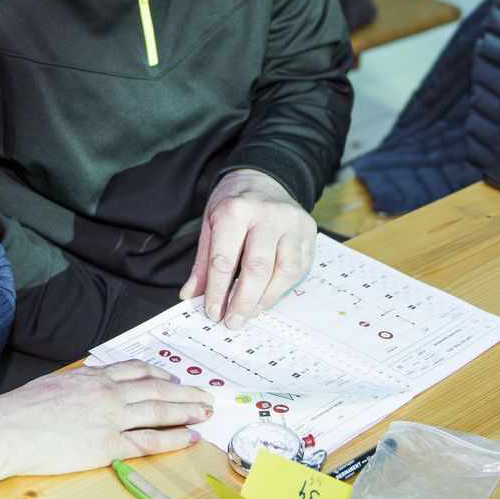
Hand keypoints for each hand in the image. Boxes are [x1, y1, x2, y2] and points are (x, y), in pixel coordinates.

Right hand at [0, 362, 213, 479]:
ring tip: (206, 411)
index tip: (173, 378)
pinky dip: (174, 438)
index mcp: (93, 377)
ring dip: (187, 410)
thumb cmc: (21, 410)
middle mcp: (108, 393)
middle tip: (205, 394)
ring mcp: (111, 418)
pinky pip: (149, 441)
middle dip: (185, 392)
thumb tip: (89, 384)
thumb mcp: (54, 384)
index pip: (135, 370)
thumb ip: (78, 384)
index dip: (160, 375)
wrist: (8, 430)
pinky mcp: (108, 445)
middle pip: (157, 389)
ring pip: (160, 411)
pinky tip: (190, 436)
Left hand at [179, 168, 314, 329]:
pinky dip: (282, 287)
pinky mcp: (308, 231)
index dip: (217, 291)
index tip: (213, 313)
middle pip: (257, 269)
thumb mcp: (210, 224)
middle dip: (243, 302)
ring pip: (284, 270)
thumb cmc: (233, 204)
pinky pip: (299, 267)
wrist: (263, 176)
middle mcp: (267, 215)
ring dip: (266, 298)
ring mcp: (292, 222)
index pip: (224, 260)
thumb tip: (190, 295)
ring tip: (251, 312)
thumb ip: (203, 262)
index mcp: (235, 211)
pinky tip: (268, 296)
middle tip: (233, 322)